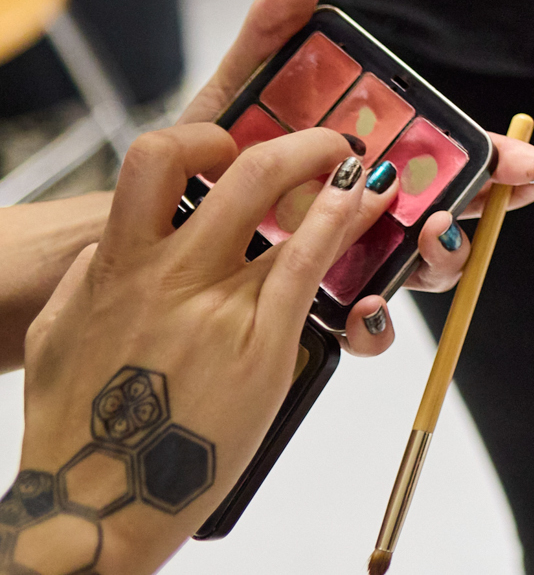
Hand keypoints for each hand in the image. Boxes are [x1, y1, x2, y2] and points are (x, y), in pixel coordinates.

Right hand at [12, 122, 397, 567]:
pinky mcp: (262, 345)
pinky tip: (364, 205)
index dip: (199, 138)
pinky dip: (344, 223)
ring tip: (356, 166)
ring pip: (289, 212)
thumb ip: (90, 280)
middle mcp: (169, 275)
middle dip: (294, 144)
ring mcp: (218, 307)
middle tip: (320, 144)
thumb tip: (112, 246)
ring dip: (335, 177)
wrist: (98, 504)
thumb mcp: (60, 337)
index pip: (152, 160)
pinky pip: (311, 264)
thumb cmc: (77, 428)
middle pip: (244, 171)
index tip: (227, 146)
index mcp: (116, 267)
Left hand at [170, 0, 533, 355]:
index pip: (460, 157)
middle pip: (464, 213)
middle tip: (519, 186)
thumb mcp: (234, 94)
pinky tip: (363, 313)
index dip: (510, 158)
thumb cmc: (207, 162)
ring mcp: (356, 261)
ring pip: (427, 269)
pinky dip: (372, 326)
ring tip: (433, 235)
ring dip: (445, 257)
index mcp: (376, 159)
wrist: (146, 233)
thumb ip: (270, 37)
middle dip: (507, 203)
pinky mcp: (320, 307)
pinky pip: (364, 328)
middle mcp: (379, 212)